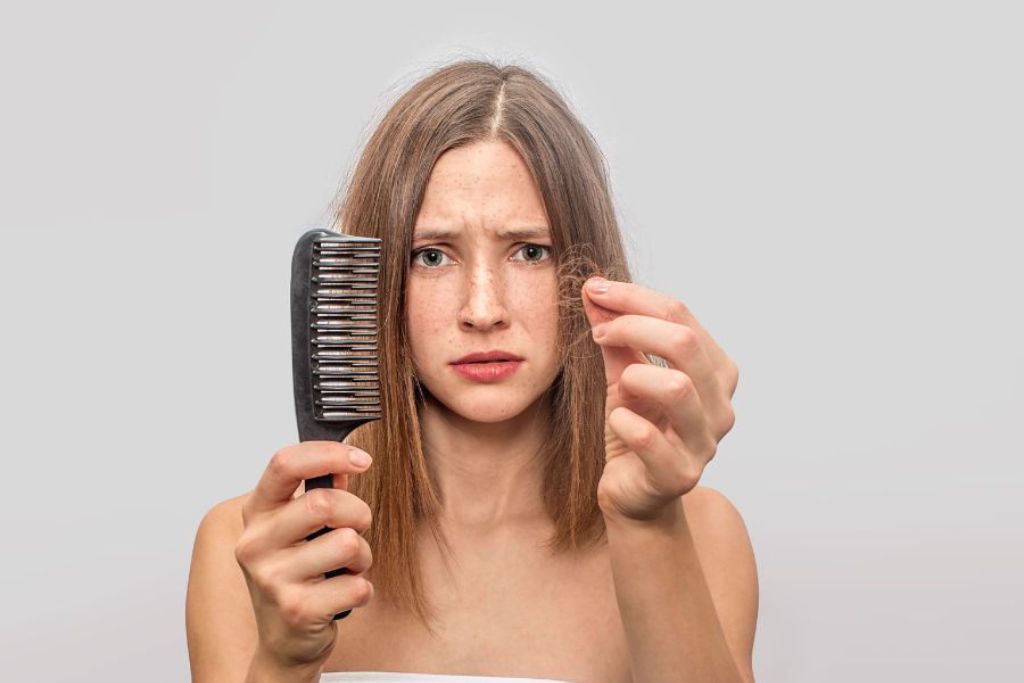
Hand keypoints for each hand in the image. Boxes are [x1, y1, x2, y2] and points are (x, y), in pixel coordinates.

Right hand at [236, 442, 374, 669]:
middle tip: (356, 529)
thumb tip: (345, 464)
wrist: (283, 640)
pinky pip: (356, 584)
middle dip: (358, 513)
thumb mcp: (297, 529)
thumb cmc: (294, 575)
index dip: (329, 454)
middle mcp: (256, 544)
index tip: (361, 459)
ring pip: (348, 543)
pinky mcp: (297, 609)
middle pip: (324, 503)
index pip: (285, 464)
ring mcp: (273, 578)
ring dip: (362, 555)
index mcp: (257, 514)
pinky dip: (361, 588)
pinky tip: (341, 594)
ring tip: (345, 568)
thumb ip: (318, 493)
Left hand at [582, 277, 738, 521]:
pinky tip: (617, 421)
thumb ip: (615, 335)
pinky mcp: (680, 475)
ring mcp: (704, 442)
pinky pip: (649, 438)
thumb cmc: (635, 429)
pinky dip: (624, 421)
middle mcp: (720, 405)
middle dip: (633, 326)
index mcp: (715, 371)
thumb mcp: (623, 375)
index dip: (634, 298)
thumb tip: (593, 289)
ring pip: (678, 388)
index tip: (594, 292)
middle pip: (685, 343)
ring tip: (619, 385)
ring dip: (635, 376)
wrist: (633, 495)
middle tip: (598, 333)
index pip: (682, 315)